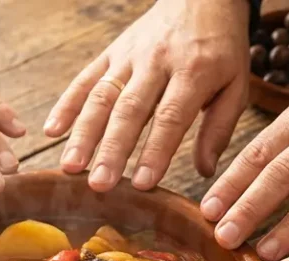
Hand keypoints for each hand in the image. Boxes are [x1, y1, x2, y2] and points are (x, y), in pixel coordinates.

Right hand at [45, 0, 247, 190]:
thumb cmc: (221, 48)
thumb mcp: (236, 84)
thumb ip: (220, 127)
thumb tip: (205, 171)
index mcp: (194, 70)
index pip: (171, 117)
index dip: (156, 151)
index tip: (142, 184)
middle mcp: (157, 61)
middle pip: (130, 109)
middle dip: (112, 149)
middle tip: (99, 183)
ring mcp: (129, 56)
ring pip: (102, 96)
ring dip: (83, 133)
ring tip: (70, 166)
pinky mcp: (111, 52)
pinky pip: (85, 78)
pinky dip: (66, 104)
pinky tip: (52, 131)